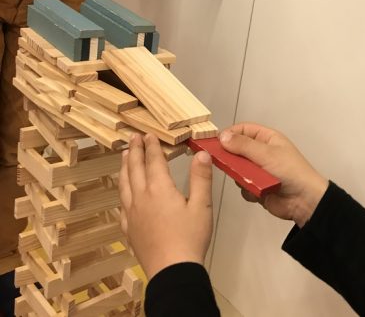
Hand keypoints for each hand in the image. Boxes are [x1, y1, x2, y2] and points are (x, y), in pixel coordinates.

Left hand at [119, 133, 213, 278]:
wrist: (172, 271)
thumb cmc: (190, 237)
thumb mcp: (202, 206)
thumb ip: (201, 178)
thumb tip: (202, 153)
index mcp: (160, 189)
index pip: (153, 161)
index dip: (151, 146)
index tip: (148, 134)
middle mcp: (141, 197)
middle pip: (135, 169)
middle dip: (134, 151)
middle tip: (132, 138)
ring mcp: (132, 214)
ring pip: (124, 184)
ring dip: (124, 167)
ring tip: (123, 156)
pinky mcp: (129, 229)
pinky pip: (122, 205)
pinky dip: (122, 193)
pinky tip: (124, 195)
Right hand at [220, 123, 328, 227]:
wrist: (304, 201)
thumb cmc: (290, 171)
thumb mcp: (266, 154)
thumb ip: (243, 145)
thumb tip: (222, 136)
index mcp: (267, 139)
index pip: (243, 130)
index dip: (229, 134)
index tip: (216, 143)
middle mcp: (262, 153)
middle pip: (237, 150)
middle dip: (232, 159)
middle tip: (228, 164)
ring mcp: (259, 170)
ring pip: (238, 169)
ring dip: (241, 176)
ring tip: (251, 180)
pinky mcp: (258, 187)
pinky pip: (243, 186)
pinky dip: (248, 189)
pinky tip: (257, 192)